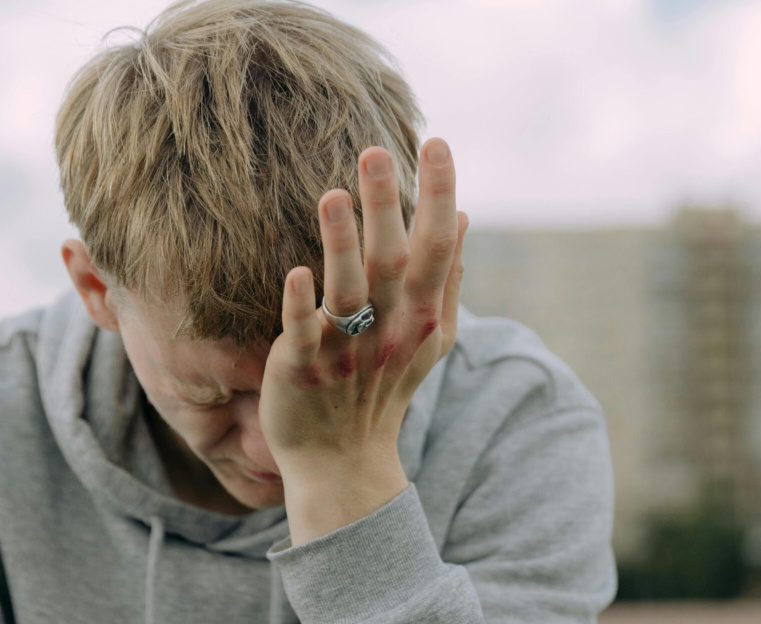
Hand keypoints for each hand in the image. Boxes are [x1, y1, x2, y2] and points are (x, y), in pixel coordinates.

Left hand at [259, 138, 468, 543]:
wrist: (343, 462)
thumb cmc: (384, 388)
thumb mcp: (429, 338)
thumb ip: (446, 278)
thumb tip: (464, 217)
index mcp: (421, 315)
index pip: (437, 246)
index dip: (438, 194)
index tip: (438, 142)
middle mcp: (390, 330)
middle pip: (393, 260)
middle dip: (387, 205)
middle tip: (377, 150)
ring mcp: (347, 351)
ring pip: (348, 291)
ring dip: (342, 244)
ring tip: (334, 195)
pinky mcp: (304, 370)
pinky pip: (305, 334)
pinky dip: (303, 306)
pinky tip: (296, 273)